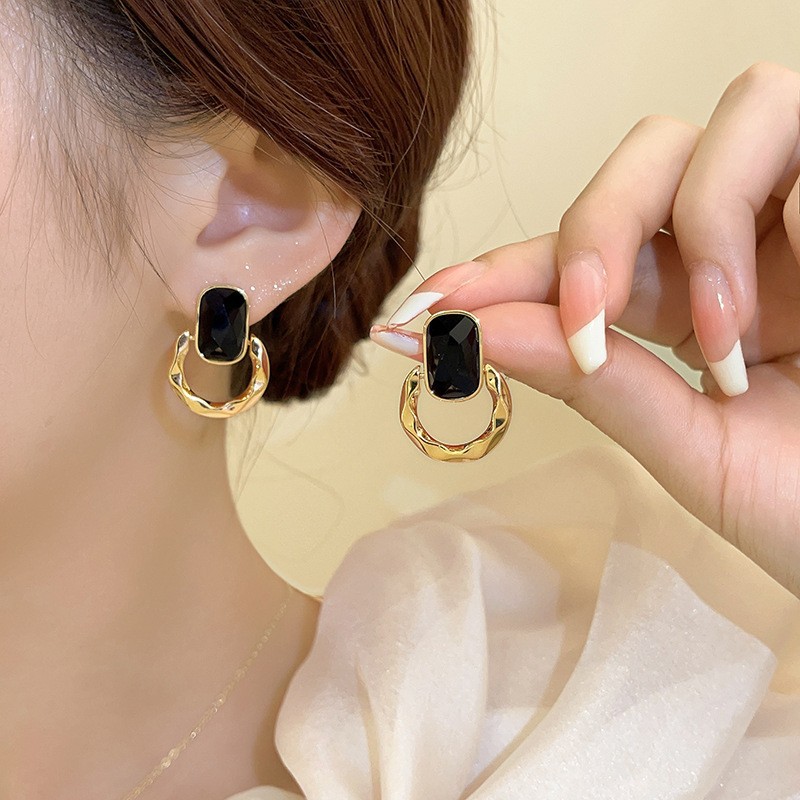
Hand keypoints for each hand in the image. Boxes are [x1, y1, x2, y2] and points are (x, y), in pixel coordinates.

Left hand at [370, 62, 799, 596]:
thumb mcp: (696, 455)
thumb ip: (600, 389)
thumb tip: (477, 335)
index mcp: (692, 308)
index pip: (576, 264)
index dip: (496, 277)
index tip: (419, 313)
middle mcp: (742, 248)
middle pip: (636, 165)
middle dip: (588, 234)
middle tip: (582, 326)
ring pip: (720, 124)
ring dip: (686, 222)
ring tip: (717, 343)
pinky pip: (797, 136)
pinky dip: (745, 221)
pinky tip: (755, 323)